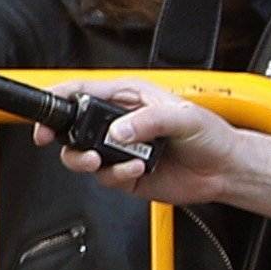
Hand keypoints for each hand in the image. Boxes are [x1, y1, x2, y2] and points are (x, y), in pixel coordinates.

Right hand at [51, 86, 242, 205]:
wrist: (223, 170)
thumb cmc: (210, 135)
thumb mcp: (182, 116)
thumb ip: (147, 121)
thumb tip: (117, 131)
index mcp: (130, 97)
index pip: (84, 92)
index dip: (60, 100)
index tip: (46, 114)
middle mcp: (120, 122)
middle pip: (74, 127)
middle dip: (65, 138)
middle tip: (72, 147)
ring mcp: (120, 149)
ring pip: (82, 155)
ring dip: (87, 161)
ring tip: (103, 161)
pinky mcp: (123, 173)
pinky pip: (104, 177)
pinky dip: (115, 175)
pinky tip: (136, 170)